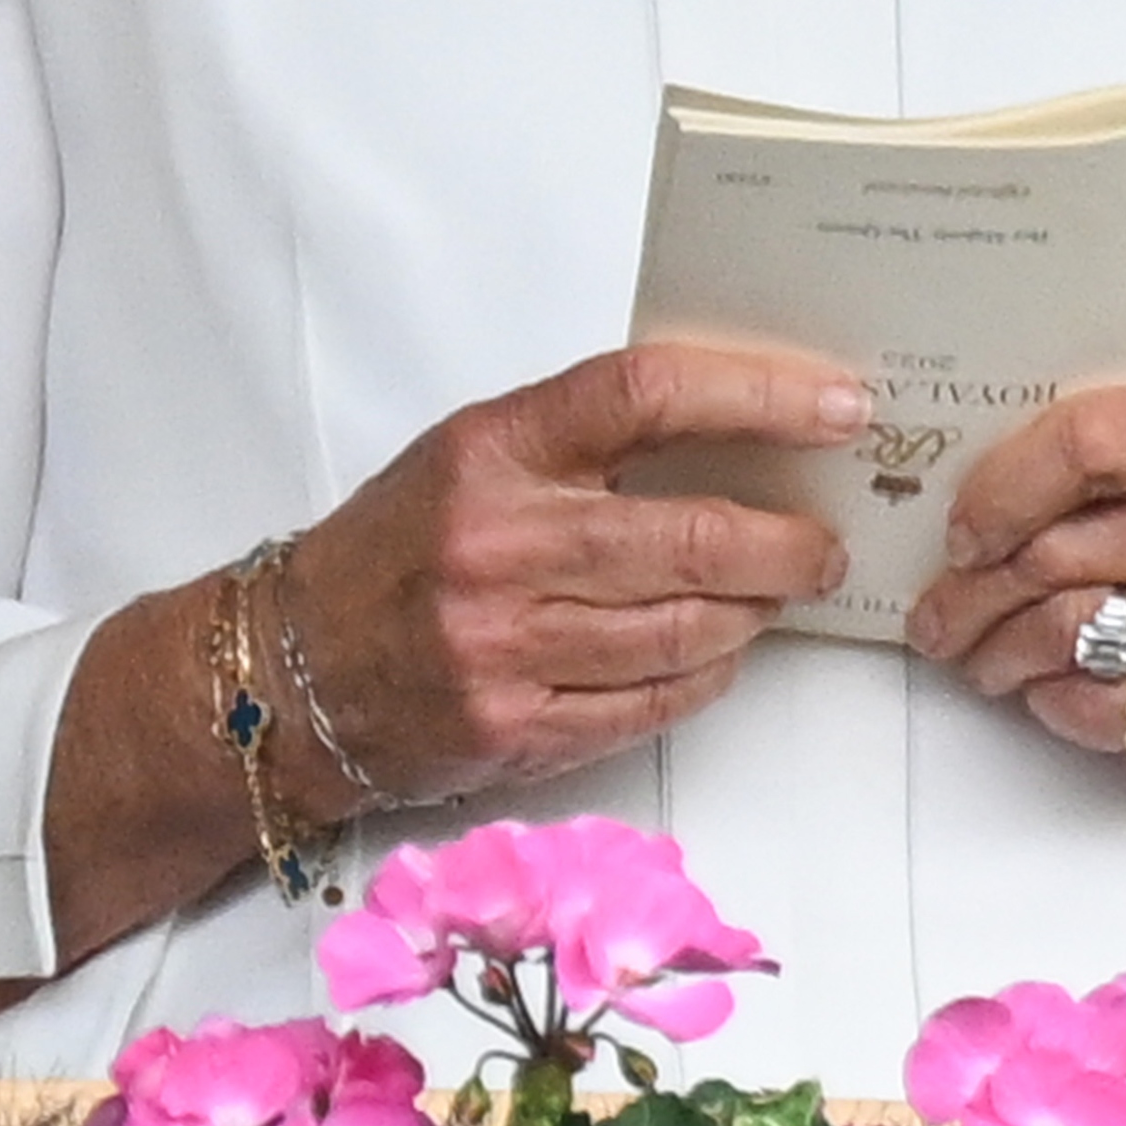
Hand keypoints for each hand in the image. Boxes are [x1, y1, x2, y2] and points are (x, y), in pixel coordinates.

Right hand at [277, 341, 864, 811]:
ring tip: (777, 593)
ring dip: (756, 612)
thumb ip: (585, 440)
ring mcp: (505, 646)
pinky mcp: (515, 730)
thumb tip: (740, 431)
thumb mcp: (472, 454)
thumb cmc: (395, 547)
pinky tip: (720, 650)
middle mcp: (498, 543)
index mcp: (492, 447)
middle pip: (691, 534)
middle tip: (827, 541)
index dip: (759, 395)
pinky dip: (707, 676)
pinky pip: (652, 701)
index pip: (647, 395)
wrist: (287, 669)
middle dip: (788, 542)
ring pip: (686, 629)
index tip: (838, 406)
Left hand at [904, 378, 1125, 807]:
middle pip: (1058, 549)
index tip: (963, 526)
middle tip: (941, 608)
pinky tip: (1049, 689)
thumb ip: (1110, 462)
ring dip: (998, 649)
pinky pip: (1099, 703)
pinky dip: (1053, 701)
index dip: (1001, 488)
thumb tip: (972, 497)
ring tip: (979, 652)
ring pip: (1066, 630)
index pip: (1088, 442)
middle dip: (973, 589)